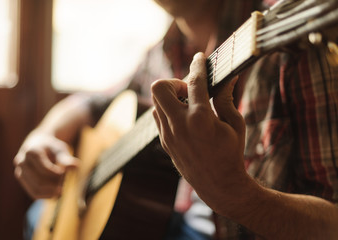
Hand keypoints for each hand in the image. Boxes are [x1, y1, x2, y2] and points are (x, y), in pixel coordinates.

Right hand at [14, 132, 78, 198]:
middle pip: (39, 181)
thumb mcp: (59, 149)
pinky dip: (46, 196)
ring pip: (35, 190)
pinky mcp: (22, 180)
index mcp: (31, 152)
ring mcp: (19, 172)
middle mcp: (21, 162)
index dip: (57, 174)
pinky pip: (34, 193)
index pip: (45, 169)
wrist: (38, 144)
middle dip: (54, 185)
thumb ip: (66, 159)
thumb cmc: (51, 147)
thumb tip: (76, 166)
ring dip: (50, 193)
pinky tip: (56, 194)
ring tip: (62, 191)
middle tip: (64, 184)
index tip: (65, 173)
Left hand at [151, 52, 247, 211]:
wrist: (218, 185)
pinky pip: (158, 116)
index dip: (198, 65)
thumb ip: (227, 98)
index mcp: (200, 119)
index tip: (199, 58)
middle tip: (189, 91)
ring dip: (170, 98)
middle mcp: (179, 125)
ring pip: (156, 102)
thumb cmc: (232, 154)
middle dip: (173, 82)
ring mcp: (168, 134)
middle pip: (159, 87)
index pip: (194, 82)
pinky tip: (184, 118)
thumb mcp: (235, 124)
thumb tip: (228, 77)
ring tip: (189, 106)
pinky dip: (168, 110)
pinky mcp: (164, 141)